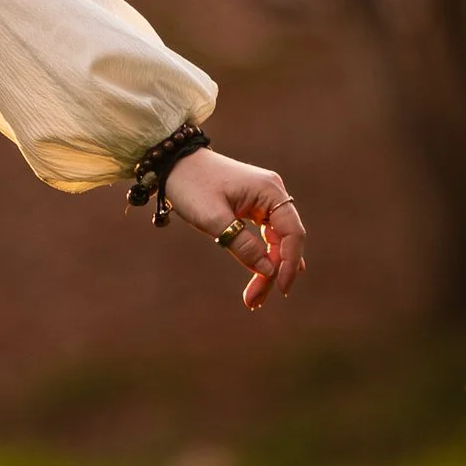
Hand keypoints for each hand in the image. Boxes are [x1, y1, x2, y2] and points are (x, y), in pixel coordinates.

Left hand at [163, 147, 306, 309]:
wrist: (173, 164)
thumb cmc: (191, 186)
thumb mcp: (213, 218)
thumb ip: (242, 245)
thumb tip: (268, 271)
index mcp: (270, 191)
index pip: (293, 233)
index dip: (289, 263)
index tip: (279, 288)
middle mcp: (273, 194)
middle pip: (286, 240)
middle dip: (273, 272)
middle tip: (255, 301)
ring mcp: (265, 200)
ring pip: (276, 241)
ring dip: (268, 268)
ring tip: (255, 298)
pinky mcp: (254, 206)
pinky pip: (266, 236)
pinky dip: (262, 256)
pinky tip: (266, 275)